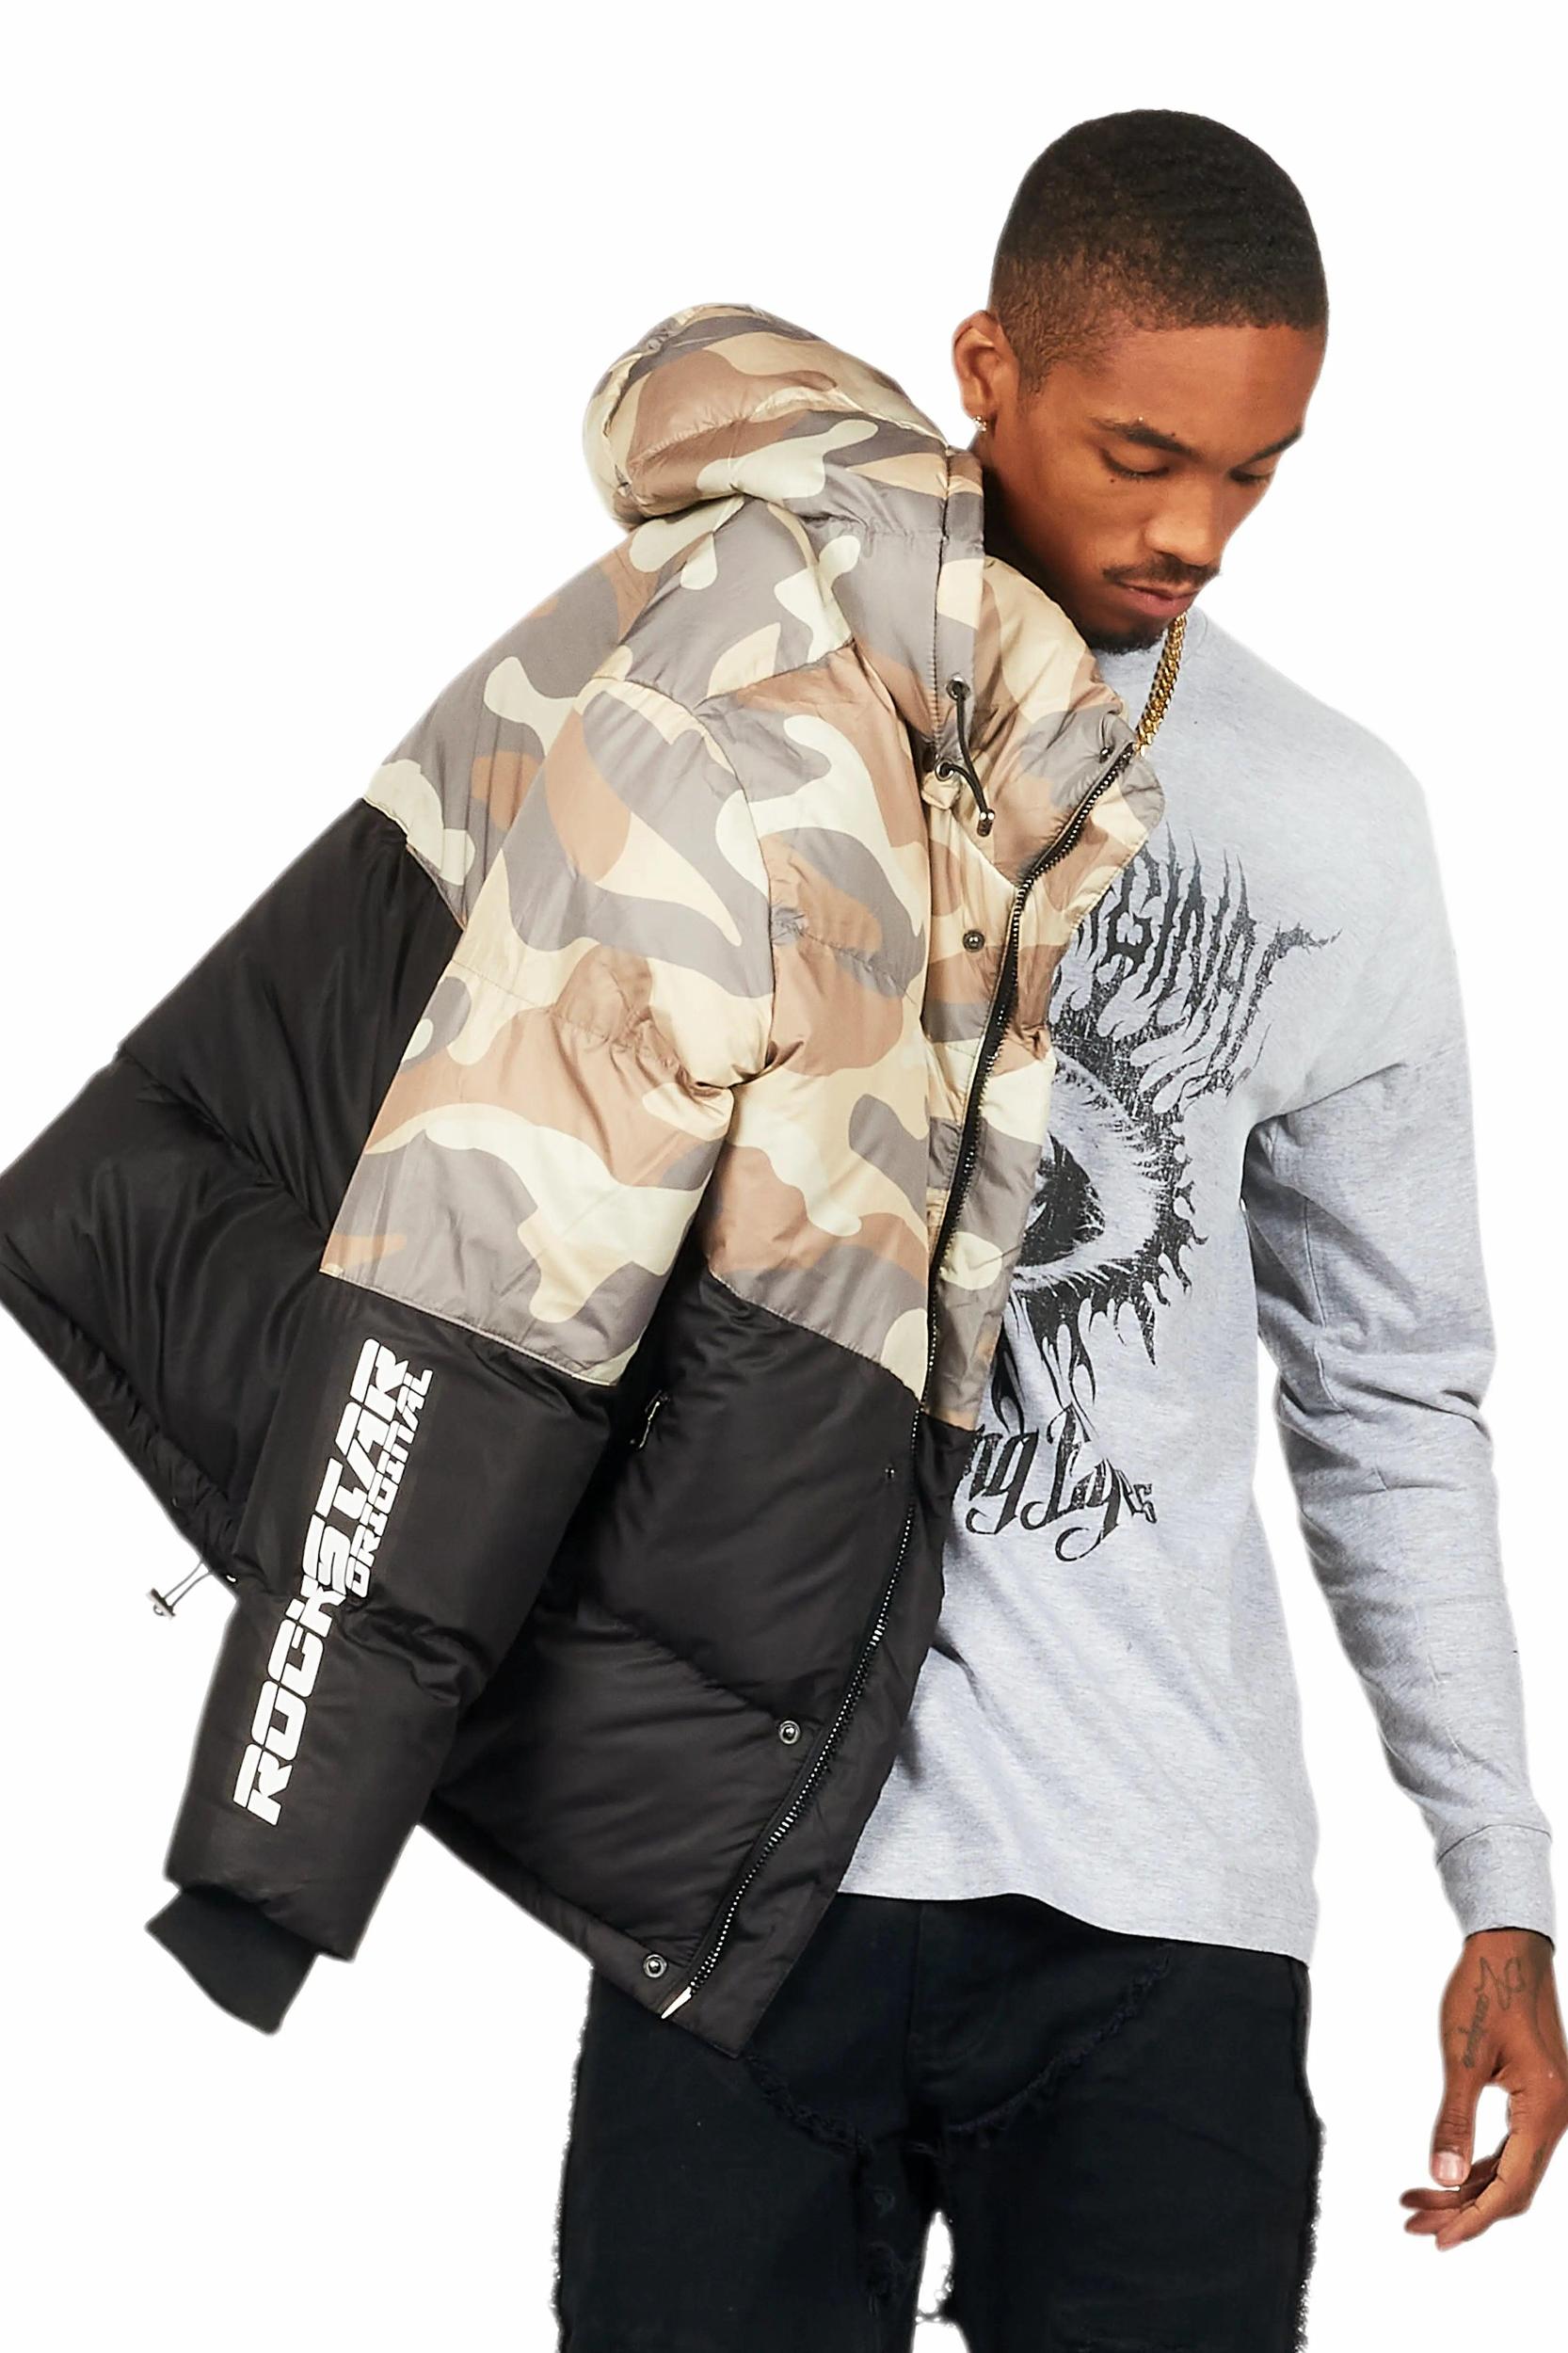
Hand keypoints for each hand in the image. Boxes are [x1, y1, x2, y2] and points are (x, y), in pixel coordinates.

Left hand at [1400, 1927, 1567, 2249]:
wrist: (1509, 1948)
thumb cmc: (1486, 1991)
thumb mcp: (1463, 2057)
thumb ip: (1453, 2121)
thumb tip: (1441, 2178)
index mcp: (1546, 2110)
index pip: (1511, 2187)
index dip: (1473, 2219)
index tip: (1436, 2238)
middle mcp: (1558, 2116)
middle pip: (1512, 2186)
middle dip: (1462, 2209)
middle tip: (1413, 2222)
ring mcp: (1552, 2108)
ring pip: (1511, 2168)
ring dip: (1467, 2189)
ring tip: (1417, 2201)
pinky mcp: (1540, 2098)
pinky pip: (1513, 2146)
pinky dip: (1479, 2164)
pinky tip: (1446, 2173)